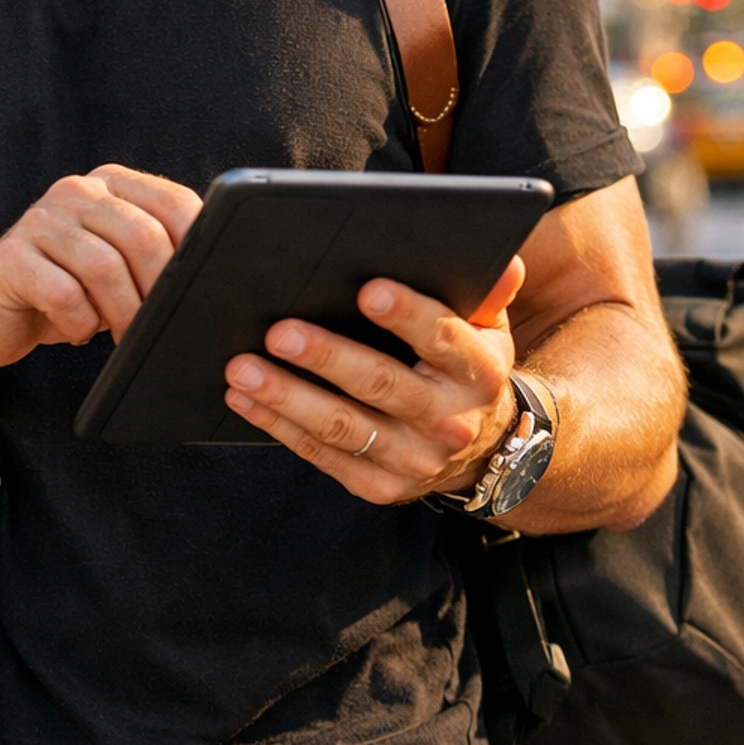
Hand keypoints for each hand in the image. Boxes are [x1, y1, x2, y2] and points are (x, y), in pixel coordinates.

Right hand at [0, 165, 201, 367]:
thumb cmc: (66, 290)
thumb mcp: (119, 265)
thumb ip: (157, 255)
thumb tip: (212, 282)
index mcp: (111, 184)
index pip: (174, 203)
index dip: (196, 250)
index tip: (200, 291)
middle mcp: (76, 191)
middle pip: (142, 236)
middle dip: (158, 291)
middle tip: (159, 327)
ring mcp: (40, 220)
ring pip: (104, 266)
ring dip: (122, 313)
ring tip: (121, 335)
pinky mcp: (9, 258)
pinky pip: (62, 294)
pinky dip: (80, 323)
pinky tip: (78, 330)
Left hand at [222, 258, 525, 505]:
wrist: (484, 451)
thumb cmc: (467, 367)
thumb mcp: (489, 329)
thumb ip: (486, 292)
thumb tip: (503, 258)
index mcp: (478, 372)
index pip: (442, 338)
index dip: (407, 314)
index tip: (367, 290)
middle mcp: (449, 422)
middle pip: (381, 384)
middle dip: (326, 356)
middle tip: (277, 331)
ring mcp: (412, 460)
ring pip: (342, 426)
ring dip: (286, 396)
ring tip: (240, 368)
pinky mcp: (379, 486)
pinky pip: (321, 454)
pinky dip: (278, 425)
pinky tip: (244, 399)